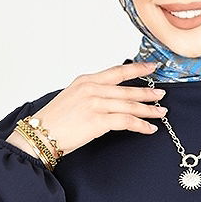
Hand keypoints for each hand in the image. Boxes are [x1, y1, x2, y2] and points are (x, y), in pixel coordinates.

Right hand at [6, 60, 166, 158]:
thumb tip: (109, 97)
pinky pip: (126, 121)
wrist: (39, 134)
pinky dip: (140, 125)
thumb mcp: (72, 97)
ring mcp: (95, 104)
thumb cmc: (54, 120)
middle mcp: (92, 89)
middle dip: (148, 92)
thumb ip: (90, 93)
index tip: (152, 67)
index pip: (117, 71)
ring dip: (148, 110)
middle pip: (127, 89)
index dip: (137, 69)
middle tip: (161, 94)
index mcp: (86, 81)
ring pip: (130, 105)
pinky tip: (149, 128)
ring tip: (161, 113)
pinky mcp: (98, 120)